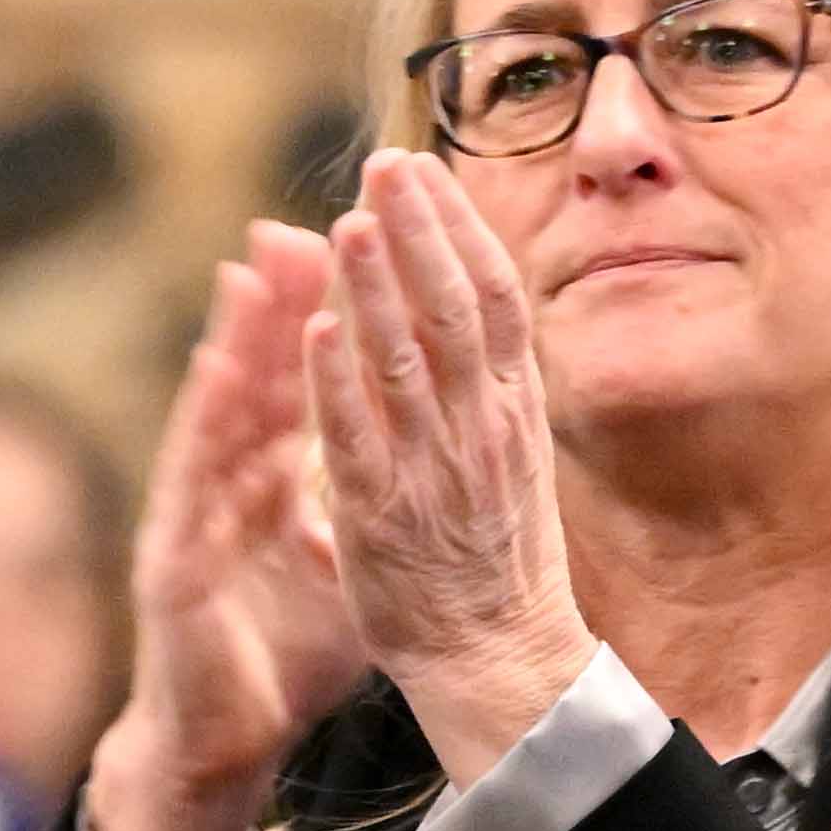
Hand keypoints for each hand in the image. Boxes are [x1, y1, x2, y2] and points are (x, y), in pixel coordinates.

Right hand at [81, 227, 370, 830]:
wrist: (224, 741)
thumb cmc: (284, 655)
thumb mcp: (345, 566)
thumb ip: (369, 502)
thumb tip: (425, 455)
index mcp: (279, 485)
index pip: (313, 387)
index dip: (333, 322)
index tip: (364, 252)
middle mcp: (235, 487)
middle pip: (266, 381)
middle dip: (284, 303)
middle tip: (304, 225)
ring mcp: (199, 517)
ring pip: (221, 412)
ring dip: (238, 339)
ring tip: (254, 267)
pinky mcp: (174, 558)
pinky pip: (193, 478)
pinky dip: (206, 419)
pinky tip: (216, 365)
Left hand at [299, 155, 595, 781]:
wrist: (501, 662)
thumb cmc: (498, 561)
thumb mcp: (512, 457)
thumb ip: (488, 385)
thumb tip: (470, 308)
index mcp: (513, 413)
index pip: (494, 300)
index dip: (460, 230)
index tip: (427, 172)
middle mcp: (481, 432)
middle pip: (455, 312)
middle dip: (421, 233)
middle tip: (385, 168)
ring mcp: (434, 473)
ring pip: (406, 364)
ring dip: (376, 290)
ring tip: (347, 224)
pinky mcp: (384, 519)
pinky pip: (359, 441)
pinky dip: (339, 383)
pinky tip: (318, 330)